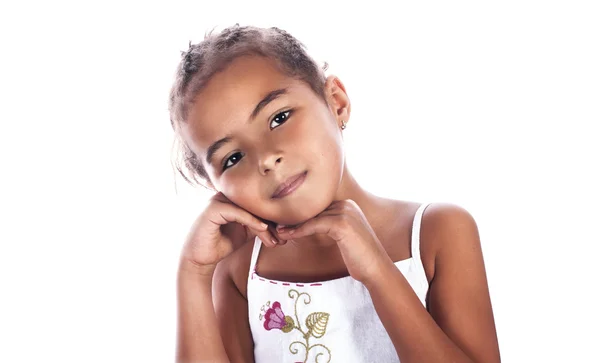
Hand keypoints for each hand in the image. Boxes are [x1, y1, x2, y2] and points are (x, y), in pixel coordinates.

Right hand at [179, 192, 280, 275]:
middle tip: (282, 237)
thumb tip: (281, 224)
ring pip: (248, 208)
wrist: (200, 258)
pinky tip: (262, 229)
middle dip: (271, 222)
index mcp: (232, 199)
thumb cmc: (221, 244)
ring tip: (274, 238)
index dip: (272, 217)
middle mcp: (225, 196)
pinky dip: (252, 221)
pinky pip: (238, 212)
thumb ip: (259, 224)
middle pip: (255, 204)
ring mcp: (218, 200)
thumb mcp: (246, 232)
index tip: (284, 232)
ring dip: (264, 224)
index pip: (257, 203)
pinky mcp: (213, 208)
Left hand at [275, 200, 390, 283]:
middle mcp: (347, 204)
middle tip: (277, 225)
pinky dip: (299, 230)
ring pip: (312, 216)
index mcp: (347, 205)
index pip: (317, 207)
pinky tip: (289, 235)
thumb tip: (307, 224)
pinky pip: (314, 225)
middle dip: (295, 218)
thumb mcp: (343, 237)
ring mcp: (346, 212)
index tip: (284, 223)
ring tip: (279, 231)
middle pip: (313, 209)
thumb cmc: (359, 257)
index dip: (300, 215)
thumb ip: (330, 226)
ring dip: (293, 224)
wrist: (376, 269)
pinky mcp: (342, 224)